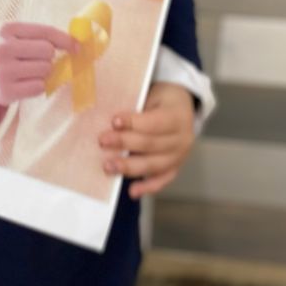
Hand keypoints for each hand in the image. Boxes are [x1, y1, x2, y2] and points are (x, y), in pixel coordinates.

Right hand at [0, 21, 78, 107]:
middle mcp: (2, 48)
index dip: (65, 39)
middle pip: (48, 51)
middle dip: (48, 58)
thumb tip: (75, 43)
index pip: (45, 31)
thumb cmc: (6, 56)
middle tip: (36, 61)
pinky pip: (39, 87)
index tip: (76, 46)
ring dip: (43, 73)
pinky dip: (37, 86)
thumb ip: (40, 37)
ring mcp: (3, 70)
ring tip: (27, 73)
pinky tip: (24, 84)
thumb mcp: (13, 38)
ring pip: (45, 70)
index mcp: (6, 29)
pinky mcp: (6, 91)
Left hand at [99, 82, 194, 198]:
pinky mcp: (175, 168)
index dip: (133, 122)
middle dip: (125, 143)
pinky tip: (132, 191)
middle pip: (151, 144)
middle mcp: (182, 139)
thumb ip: (136, 106)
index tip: (114, 121)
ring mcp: (180, 156)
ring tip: (109, 166)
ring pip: (154, 165)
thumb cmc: (161, 99)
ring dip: (130, 167)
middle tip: (102, 141)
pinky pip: (162, 180)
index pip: (154, 122)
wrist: (182, 106)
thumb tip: (111, 119)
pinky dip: (147, 187)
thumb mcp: (153, 94)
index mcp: (177, 116)